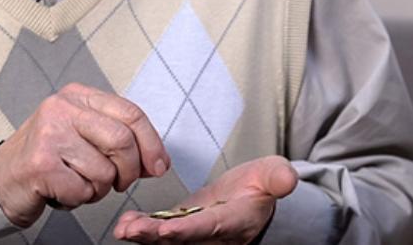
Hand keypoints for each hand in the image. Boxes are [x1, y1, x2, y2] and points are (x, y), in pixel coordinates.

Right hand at [0, 82, 170, 227]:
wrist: (2, 178)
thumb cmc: (48, 157)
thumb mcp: (85, 136)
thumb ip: (121, 141)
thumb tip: (157, 161)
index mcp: (79, 96)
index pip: (131, 114)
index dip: (152, 143)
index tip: (159, 166)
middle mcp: (62, 108)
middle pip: (122, 141)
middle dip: (129, 171)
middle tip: (120, 182)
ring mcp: (49, 135)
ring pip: (104, 171)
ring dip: (100, 189)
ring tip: (81, 183)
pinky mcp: (40, 164)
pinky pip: (82, 190)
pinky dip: (80, 199)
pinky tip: (64, 191)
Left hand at [113, 155, 298, 243]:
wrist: (252, 197)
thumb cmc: (261, 184)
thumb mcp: (274, 175)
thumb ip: (278, 177)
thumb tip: (289, 179)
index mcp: (235, 222)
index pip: (210, 228)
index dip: (188, 231)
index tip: (167, 230)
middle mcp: (214, 236)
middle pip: (182, 240)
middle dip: (155, 237)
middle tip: (131, 230)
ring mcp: (196, 236)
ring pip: (168, 241)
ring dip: (144, 236)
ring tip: (124, 228)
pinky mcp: (183, 230)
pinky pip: (161, 235)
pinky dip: (143, 231)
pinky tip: (126, 225)